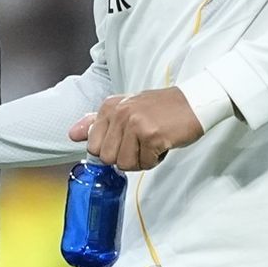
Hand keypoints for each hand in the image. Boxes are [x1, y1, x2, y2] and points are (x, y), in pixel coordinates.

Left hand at [69, 87, 204, 171]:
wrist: (194, 103)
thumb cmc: (161, 109)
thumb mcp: (126, 109)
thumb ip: (98, 122)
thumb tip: (72, 134)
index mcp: (110, 106)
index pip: (92, 146)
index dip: (111, 151)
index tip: (126, 142)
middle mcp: (119, 113)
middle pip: (107, 158)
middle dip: (125, 157)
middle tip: (141, 144)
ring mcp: (135, 123)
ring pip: (124, 163)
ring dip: (141, 160)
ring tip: (152, 143)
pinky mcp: (151, 135)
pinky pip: (144, 163)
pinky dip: (155, 160)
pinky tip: (162, 144)